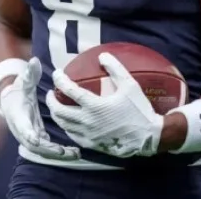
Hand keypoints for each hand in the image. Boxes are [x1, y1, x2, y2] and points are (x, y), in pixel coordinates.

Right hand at [0, 57, 79, 160]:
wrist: (10, 100)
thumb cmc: (18, 89)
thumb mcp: (23, 80)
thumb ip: (30, 72)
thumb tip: (34, 60)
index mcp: (17, 115)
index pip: (21, 126)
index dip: (28, 133)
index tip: (37, 139)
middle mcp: (22, 129)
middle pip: (33, 144)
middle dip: (47, 150)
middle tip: (62, 151)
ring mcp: (29, 136)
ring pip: (41, 150)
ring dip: (56, 154)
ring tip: (74, 154)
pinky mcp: (37, 139)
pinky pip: (47, 149)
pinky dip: (59, 153)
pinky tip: (74, 152)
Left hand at [45, 53, 162, 157]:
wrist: (149, 137)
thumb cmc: (139, 110)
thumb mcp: (130, 85)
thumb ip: (115, 69)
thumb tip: (102, 56)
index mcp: (95, 106)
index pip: (69, 90)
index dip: (59, 80)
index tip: (56, 73)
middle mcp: (88, 121)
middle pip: (59, 110)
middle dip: (51, 100)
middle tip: (51, 92)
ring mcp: (89, 135)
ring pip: (63, 124)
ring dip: (56, 113)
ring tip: (56, 105)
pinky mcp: (92, 144)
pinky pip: (72, 135)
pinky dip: (66, 126)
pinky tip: (68, 121)